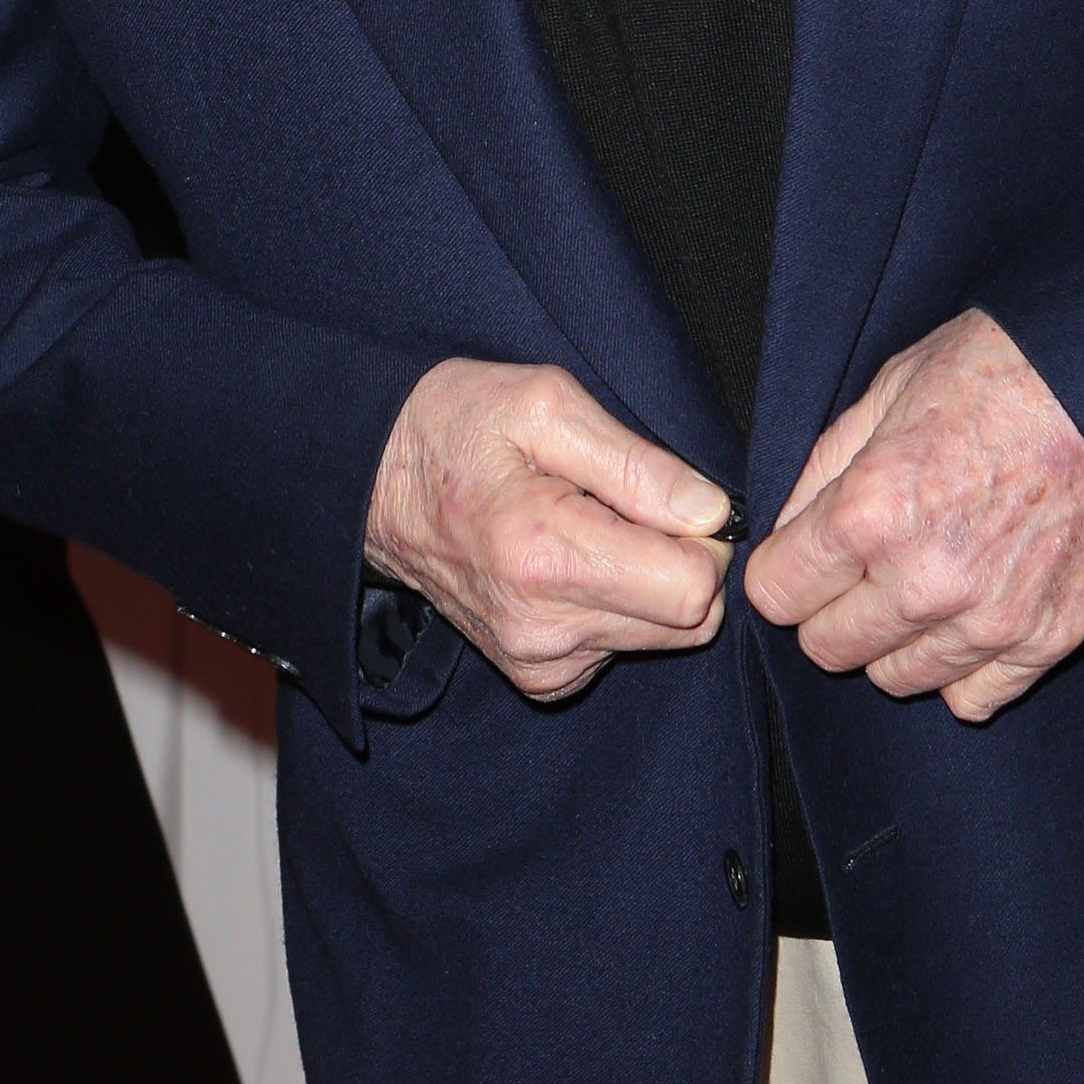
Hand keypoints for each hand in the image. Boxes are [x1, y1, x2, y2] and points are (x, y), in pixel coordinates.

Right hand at [367, 360, 732, 704]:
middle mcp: (543, 629)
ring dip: (648, 584)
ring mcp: (538, 663)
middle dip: (682, 561)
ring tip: (589, 527)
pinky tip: (572, 561)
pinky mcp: (538, 678)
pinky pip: (624, 648)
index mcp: (545, 556)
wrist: (371, 482)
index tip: (669, 498)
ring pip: (662, 637)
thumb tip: (712, 513)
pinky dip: (617, 606)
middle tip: (626, 507)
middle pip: (689, 622)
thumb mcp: (546, 405)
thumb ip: (636, 464)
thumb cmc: (457, 427)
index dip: (703, 538)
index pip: (692, 588)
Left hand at [745, 311, 1083, 724]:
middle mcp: (926, 581)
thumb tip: (787, 530)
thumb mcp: (890, 388)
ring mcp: (991, 619)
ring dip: (894, 640)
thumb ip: (825, 469)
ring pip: (895, 679)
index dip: (783, 568)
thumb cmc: (1003, 372)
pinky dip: (962, 667)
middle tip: (863, 567)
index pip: (775, 596)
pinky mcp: (1047, 638)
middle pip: (828, 649)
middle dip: (831, 608)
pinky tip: (968, 616)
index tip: (804, 554)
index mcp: (873, 512)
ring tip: (924, 581)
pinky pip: (973, 699)